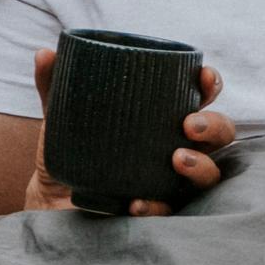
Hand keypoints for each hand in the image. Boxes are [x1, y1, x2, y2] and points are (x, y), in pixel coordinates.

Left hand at [24, 47, 235, 215]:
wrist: (50, 198)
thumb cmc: (69, 149)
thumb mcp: (61, 115)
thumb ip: (55, 84)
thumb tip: (45, 53)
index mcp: (163, 116)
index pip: (200, 96)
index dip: (210, 84)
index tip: (203, 77)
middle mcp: (176, 146)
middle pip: (219, 135)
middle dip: (214, 126)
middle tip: (189, 124)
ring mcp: (170, 180)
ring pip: (208, 175)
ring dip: (200, 166)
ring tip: (177, 159)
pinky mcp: (155, 209)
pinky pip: (169, 210)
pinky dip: (157, 206)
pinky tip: (138, 202)